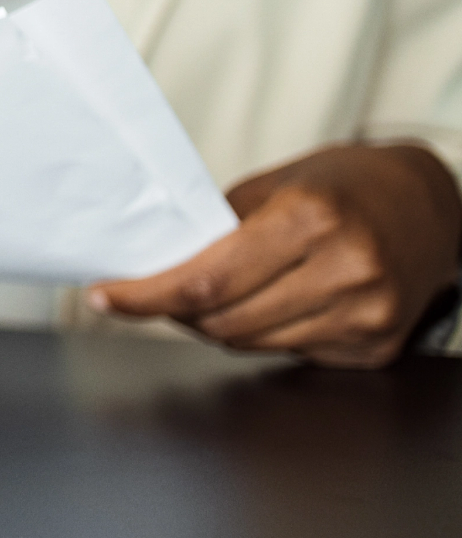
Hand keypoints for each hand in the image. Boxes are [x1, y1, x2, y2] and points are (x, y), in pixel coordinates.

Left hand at [92, 144, 461, 367]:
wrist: (432, 203)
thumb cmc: (347, 184)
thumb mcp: (276, 183)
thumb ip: (218, 226)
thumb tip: (154, 261)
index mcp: (311, 219)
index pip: (206, 280)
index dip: (147, 296)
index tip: (107, 296)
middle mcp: (346, 270)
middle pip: (224, 321)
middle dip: (176, 311)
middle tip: (153, 292)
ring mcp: (367, 314)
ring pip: (252, 345)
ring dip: (215, 326)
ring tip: (209, 295)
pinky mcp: (377, 346)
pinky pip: (291, 354)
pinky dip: (262, 334)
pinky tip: (267, 304)